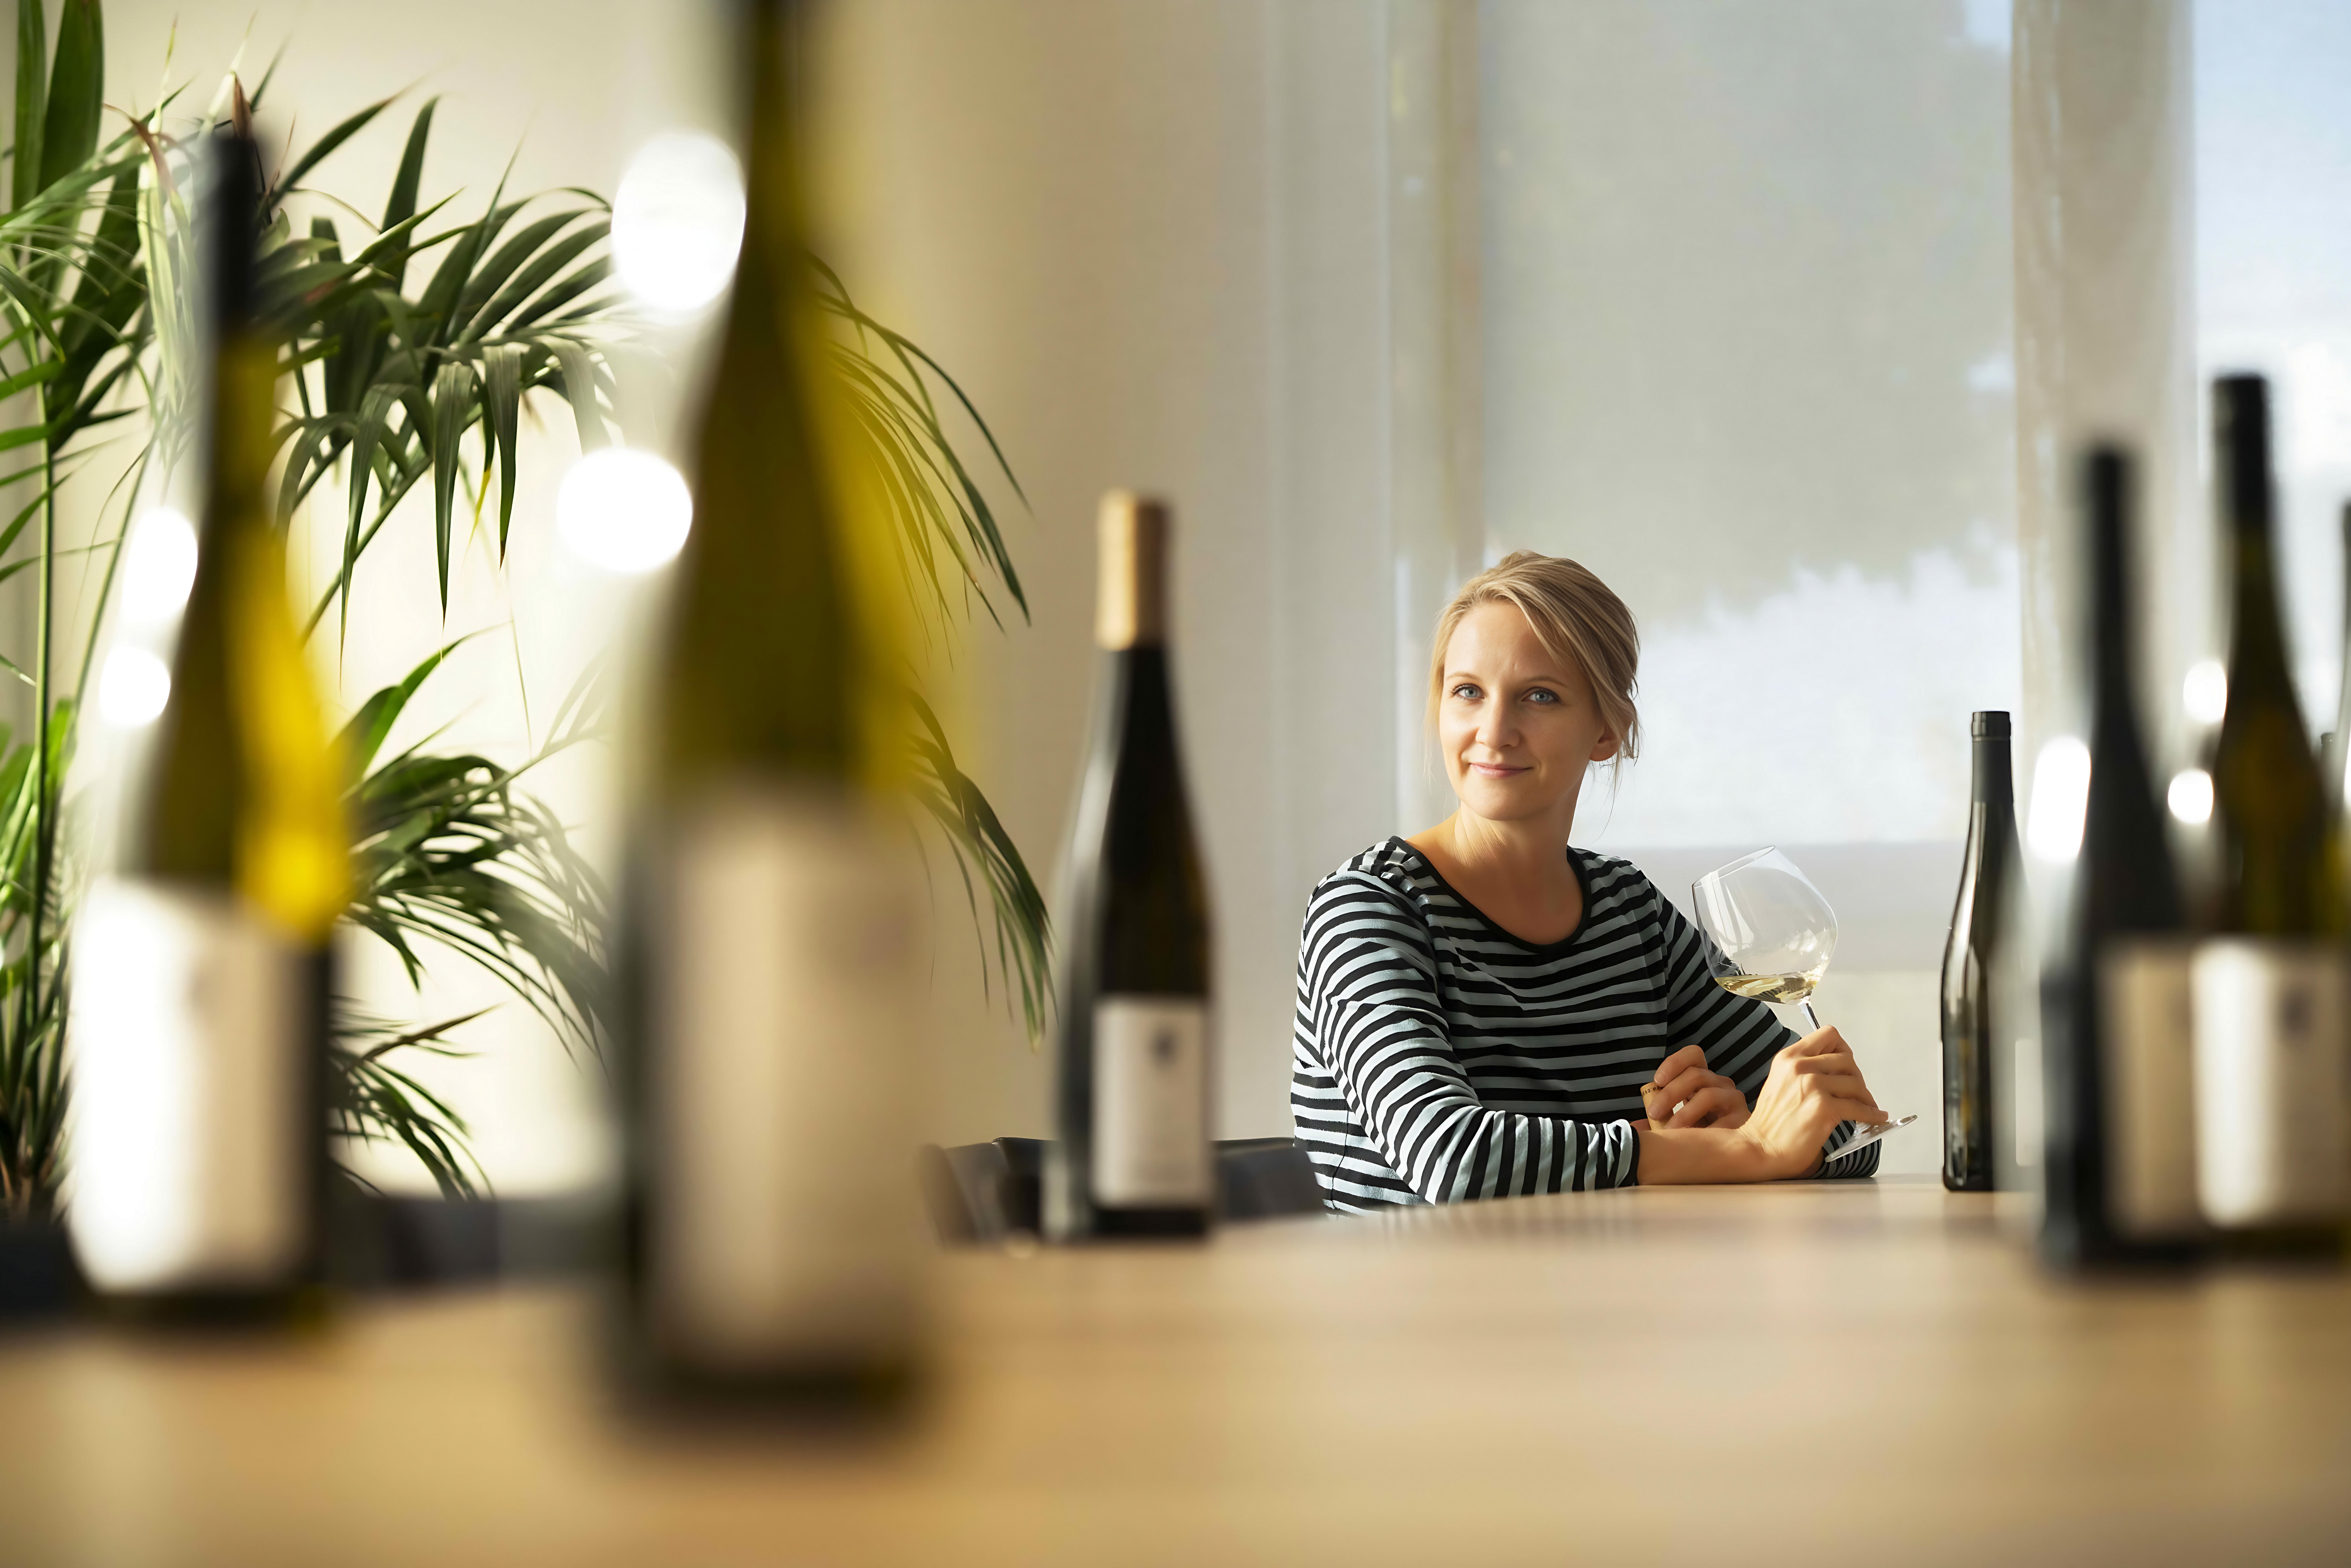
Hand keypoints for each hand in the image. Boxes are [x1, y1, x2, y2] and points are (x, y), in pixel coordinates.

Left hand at [1639, 1044, 1749, 1130]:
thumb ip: (1657, 1118)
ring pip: (1708, 1094)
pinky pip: (1723, 1120)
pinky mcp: (1743, 1118)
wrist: (1730, 1152)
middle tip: (1653, 1113)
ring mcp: (1734, 1098)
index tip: (1657, 1080)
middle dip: (1670, 1093)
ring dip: (1684, 1113)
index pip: (1694, 1055)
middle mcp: (1721, 1083)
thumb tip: (1632, 1128)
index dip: (1675, 1062)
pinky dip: (1704, 1131)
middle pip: (1696, 1074)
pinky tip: (1694, 1141)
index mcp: (1704, 1078)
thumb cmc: (1697, 1131)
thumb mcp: (1675, 1120)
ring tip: (1670, 1130)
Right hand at [1735, 1027, 1886, 1178]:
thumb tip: (1837, 1070)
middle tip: (1857, 1092)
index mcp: (1789, 1057)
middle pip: (1846, 1059)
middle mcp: (1800, 1066)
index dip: (1842, 1050)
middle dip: (1856, 1076)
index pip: (1828, 1035)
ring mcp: (1812, 1086)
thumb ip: (1804, 1068)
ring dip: (1865, 1097)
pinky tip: (1876, 1117)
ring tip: (1867, 1106)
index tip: (1845, 1066)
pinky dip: (1872, 1114)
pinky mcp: (1824, 1108)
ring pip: (1855, 1083)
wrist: (1760, 1147)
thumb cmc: (1771, 1121)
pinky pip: (1859, 1108)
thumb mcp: (1781, 1081)